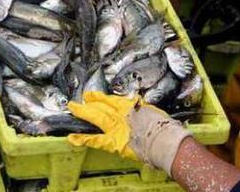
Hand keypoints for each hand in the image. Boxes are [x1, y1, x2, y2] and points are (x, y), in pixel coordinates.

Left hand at [68, 92, 190, 174]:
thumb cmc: (164, 129)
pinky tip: (74, 138)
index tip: (95, 96)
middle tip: (83, 98)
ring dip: (84, 112)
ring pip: (96, 117)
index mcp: (131, 107)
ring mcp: (116, 128)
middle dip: (92, 102)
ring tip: (74, 108)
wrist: (165, 141)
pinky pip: (96, 140)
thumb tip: (137, 108)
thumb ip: (141, 110)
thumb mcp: (152, 113)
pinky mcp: (114, 142)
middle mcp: (122, 115)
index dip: (102, 98)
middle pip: (102, 106)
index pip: (112, 100)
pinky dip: (85, 139)